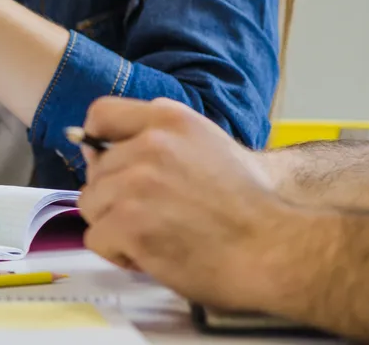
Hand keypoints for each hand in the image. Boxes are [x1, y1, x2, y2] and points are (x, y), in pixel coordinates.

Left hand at [78, 97, 291, 311]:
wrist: (276, 251)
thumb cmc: (249, 208)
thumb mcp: (208, 146)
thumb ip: (159, 140)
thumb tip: (99, 149)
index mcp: (169, 120)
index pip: (102, 114)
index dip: (96, 142)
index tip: (102, 162)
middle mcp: (149, 144)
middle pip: (95, 170)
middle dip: (113, 197)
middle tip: (152, 215)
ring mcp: (136, 183)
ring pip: (91, 204)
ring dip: (115, 226)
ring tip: (156, 235)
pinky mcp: (129, 222)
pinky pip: (97, 238)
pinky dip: (118, 253)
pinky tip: (152, 254)